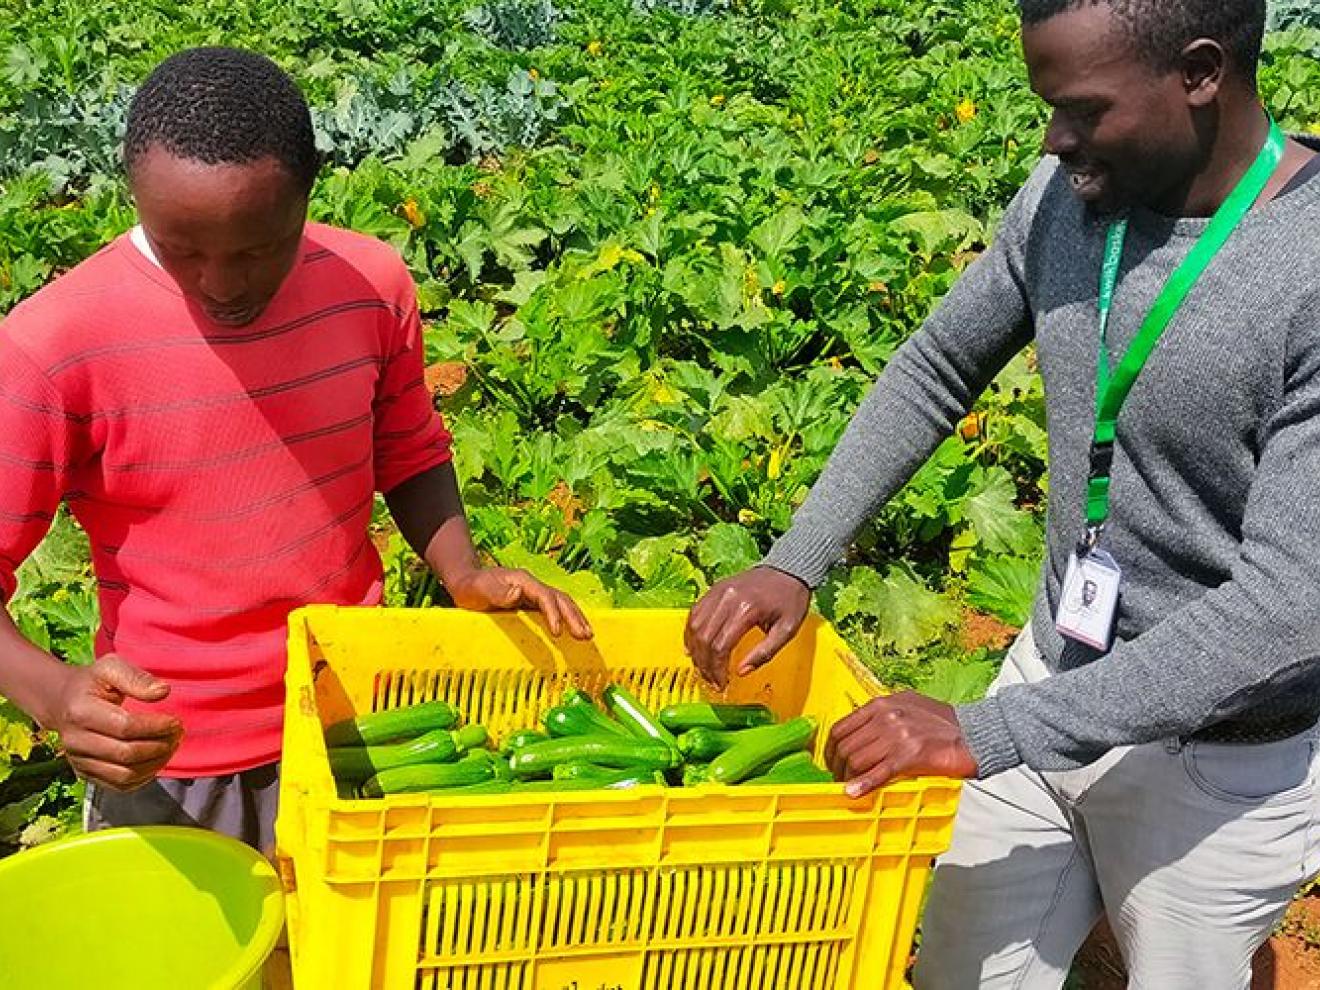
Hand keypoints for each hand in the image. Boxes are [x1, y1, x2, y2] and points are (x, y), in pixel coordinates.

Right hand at [46, 655, 182, 791]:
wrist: (62, 702)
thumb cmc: (92, 683)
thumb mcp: (111, 667)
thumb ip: (137, 678)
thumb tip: (163, 691)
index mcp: (80, 712)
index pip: (125, 727)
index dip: (156, 727)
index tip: (175, 721)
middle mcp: (75, 741)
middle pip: (126, 754)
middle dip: (160, 746)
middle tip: (177, 734)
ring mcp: (78, 761)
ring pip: (124, 775)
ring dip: (156, 763)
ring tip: (171, 745)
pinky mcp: (85, 774)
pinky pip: (119, 785)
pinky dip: (144, 777)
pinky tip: (157, 759)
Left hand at [446, 566, 592, 639]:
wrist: (465, 582)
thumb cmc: (470, 586)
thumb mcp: (478, 588)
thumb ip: (497, 591)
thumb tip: (518, 593)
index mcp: (523, 580)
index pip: (545, 596)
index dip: (553, 613)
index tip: (557, 633)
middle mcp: (533, 585)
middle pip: (560, 598)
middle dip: (574, 616)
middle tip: (586, 636)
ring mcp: (534, 594)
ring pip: (562, 603)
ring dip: (576, 617)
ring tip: (588, 635)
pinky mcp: (533, 604)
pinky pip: (555, 610)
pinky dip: (568, 619)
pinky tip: (574, 631)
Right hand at [684, 566, 810, 688]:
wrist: (788, 569)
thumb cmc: (790, 600)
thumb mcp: (787, 630)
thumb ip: (764, 653)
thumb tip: (741, 672)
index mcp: (747, 609)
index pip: (721, 645)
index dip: (717, 669)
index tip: (721, 683)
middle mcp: (727, 598)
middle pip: (704, 637)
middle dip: (704, 664)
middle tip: (711, 679)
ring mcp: (718, 591)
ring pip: (694, 625)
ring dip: (695, 650)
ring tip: (703, 667)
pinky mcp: (714, 588)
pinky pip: (695, 613)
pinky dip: (691, 632)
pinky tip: (695, 647)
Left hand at [826, 691, 977, 796]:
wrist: (974, 735)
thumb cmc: (943, 724)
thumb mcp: (907, 707)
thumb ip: (882, 715)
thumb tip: (860, 733)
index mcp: (882, 704)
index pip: (842, 727)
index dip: (831, 748)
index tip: (831, 761)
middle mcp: (886, 716)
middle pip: (845, 745)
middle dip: (837, 767)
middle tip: (838, 779)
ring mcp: (897, 735)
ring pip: (857, 760)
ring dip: (848, 778)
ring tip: (848, 787)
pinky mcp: (910, 755)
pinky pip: (878, 772)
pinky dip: (863, 784)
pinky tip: (854, 793)